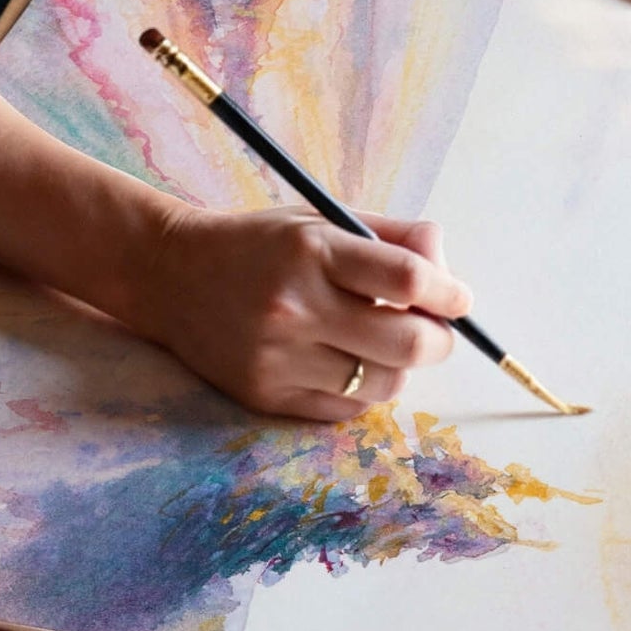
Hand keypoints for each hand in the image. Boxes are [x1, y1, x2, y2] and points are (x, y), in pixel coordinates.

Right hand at [135, 203, 470, 419]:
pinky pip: (345, 410)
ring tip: (385, 342)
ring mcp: (279, 358)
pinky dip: (362, 390)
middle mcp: (295, 306)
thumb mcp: (322, 220)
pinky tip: (348, 362)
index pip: (406, 278)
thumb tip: (447, 270)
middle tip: (439, 329)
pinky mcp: (266, 396)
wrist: (172, 275)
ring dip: (400, 366)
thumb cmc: (260, 243)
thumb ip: (392, 237)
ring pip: (381, 383)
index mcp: (313, 250)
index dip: (448, 292)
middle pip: (406, 342)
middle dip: (439, 339)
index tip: (458, 298)